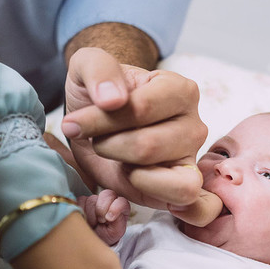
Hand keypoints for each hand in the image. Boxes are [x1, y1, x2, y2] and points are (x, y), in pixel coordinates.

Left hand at [60, 48, 221, 225]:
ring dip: (127, 169)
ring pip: (166, 177)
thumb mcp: (87, 66)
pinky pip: (191, 202)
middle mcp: (195, 125)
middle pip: (149, 146)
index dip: (101, 120)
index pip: (142, 109)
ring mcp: (193, 158)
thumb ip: (98, 69)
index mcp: (181, 90)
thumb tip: (113, 99)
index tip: (73, 123)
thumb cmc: (98, 94)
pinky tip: (140, 184)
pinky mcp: (184, 187)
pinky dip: (168, 199)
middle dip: (109, 146)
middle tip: (95, 139)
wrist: (96, 123)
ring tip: (114, 156)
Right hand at [80, 190, 129, 246]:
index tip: (109, 219)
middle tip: (100, 221)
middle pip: (107, 195)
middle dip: (102, 209)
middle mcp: (109, 200)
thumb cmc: (106, 236)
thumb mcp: (115, 232)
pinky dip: (81, 211)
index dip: (115, 208)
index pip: (122, 201)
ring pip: (92, 199)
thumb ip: (118, 222)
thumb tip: (111, 215)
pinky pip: (80, 201)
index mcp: (121, 207)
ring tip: (92, 223)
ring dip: (90, 214)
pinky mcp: (82, 200)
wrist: (91, 239)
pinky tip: (84, 219)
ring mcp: (95, 200)